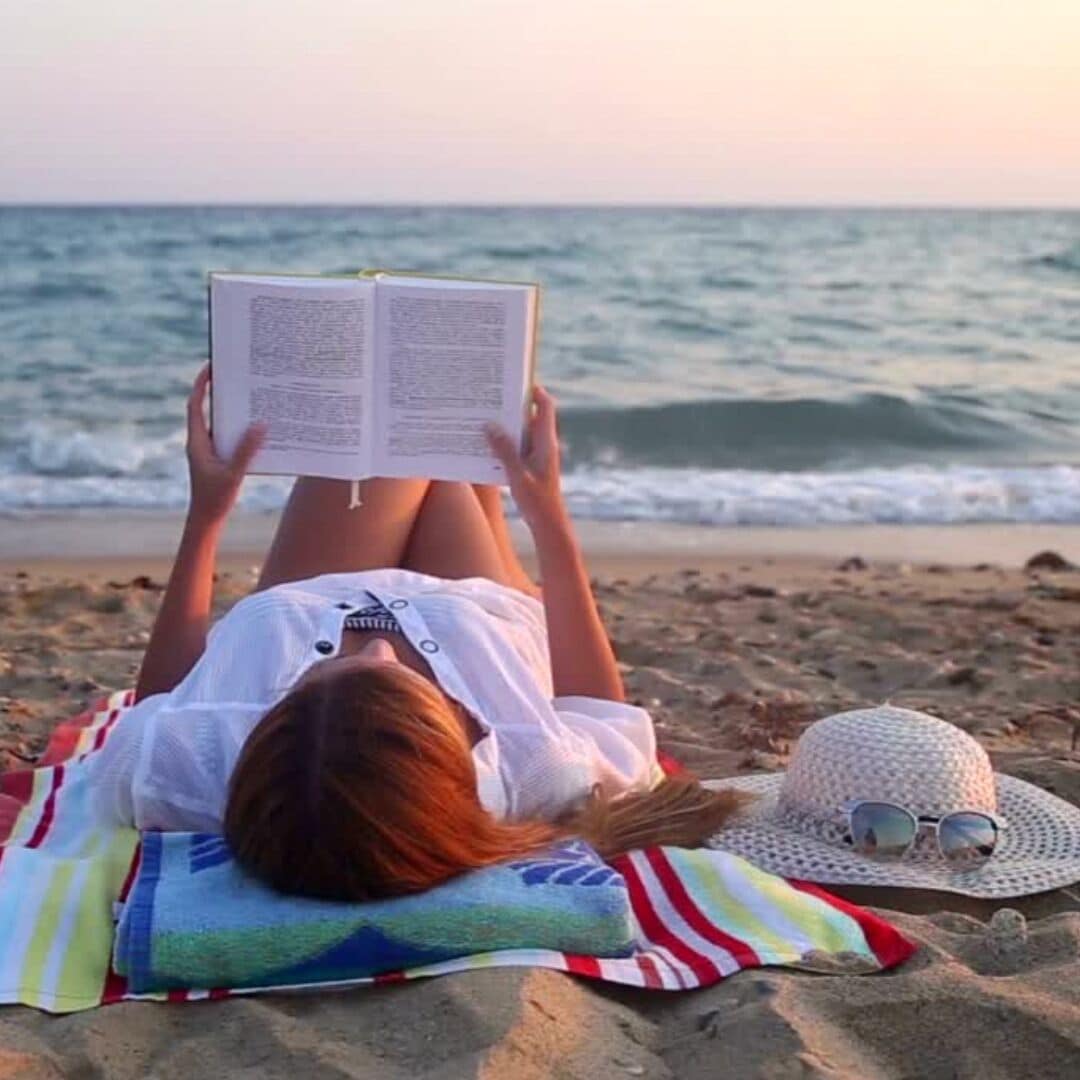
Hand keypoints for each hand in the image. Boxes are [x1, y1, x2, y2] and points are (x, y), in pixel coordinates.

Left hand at [186, 365, 264, 526]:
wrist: (206, 521)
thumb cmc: (214, 499)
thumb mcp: (233, 474)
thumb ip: (246, 450)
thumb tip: (260, 425)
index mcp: (197, 442)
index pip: (195, 405)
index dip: (200, 385)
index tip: (210, 367)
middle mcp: (201, 442)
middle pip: (208, 409)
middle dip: (220, 391)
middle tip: (237, 375)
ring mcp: (209, 451)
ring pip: (221, 424)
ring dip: (233, 411)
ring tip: (251, 397)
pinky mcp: (218, 459)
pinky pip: (229, 438)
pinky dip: (241, 430)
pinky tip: (258, 428)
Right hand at [485, 385, 566, 530]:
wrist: (548, 524)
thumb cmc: (537, 501)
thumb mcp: (517, 474)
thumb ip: (504, 450)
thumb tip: (489, 425)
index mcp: (546, 442)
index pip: (545, 406)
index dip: (534, 390)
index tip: (515, 380)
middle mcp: (544, 444)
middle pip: (530, 415)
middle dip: (512, 405)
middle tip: (490, 396)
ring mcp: (538, 454)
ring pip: (521, 431)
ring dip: (505, 425)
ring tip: (482, 417)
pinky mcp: (531, 465)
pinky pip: (517, 446)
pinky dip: (504, 442)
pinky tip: (485, 444)